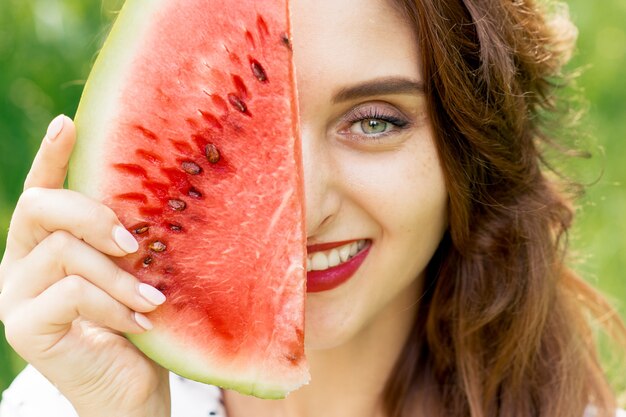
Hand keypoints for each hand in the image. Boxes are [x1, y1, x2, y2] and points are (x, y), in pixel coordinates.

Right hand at [0, 116, 170, 416]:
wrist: (129, 391)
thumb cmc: (138, 325)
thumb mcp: (135, 274)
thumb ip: (127, 241)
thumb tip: (155, 198)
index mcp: (46, 245)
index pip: (40, 190)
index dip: (51, 155)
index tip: (70, 122)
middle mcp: (20, 263)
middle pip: (41, 207)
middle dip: (94, 216)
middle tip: (136, 244)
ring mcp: (15, 296)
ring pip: (64, 252)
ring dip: (119, 277)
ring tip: (153, 301)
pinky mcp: (23, 328)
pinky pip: (71, 294)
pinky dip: (112, 306)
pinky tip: (139, 325)